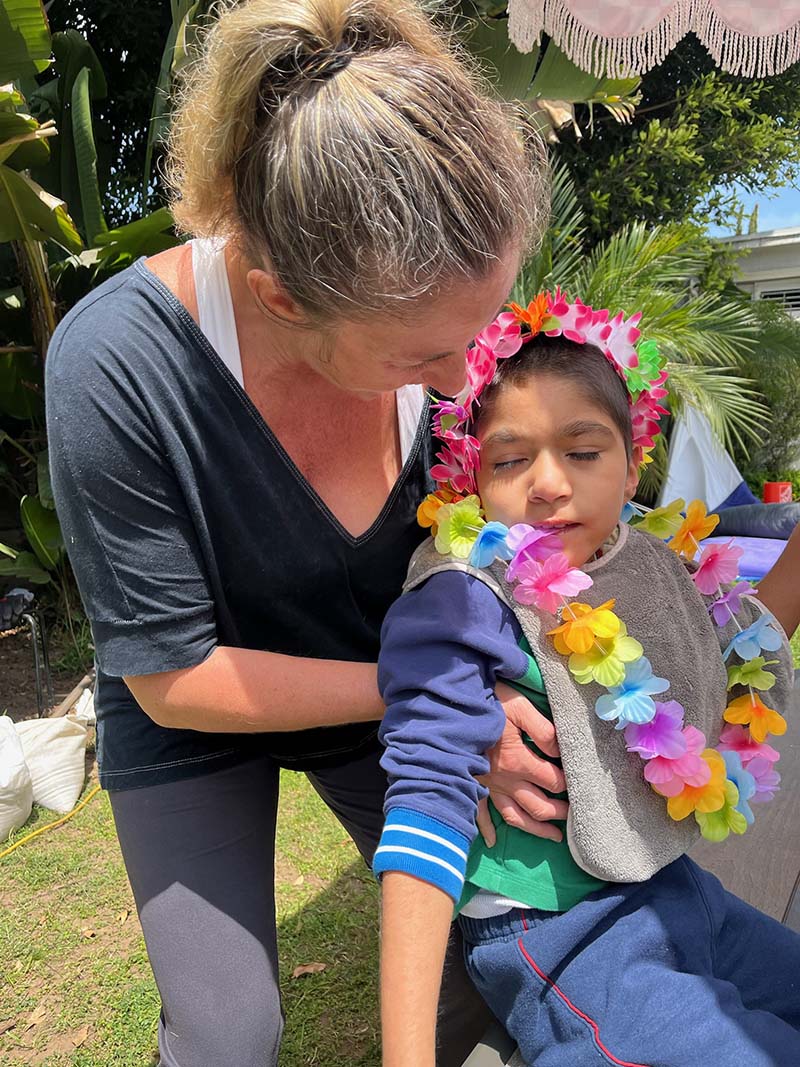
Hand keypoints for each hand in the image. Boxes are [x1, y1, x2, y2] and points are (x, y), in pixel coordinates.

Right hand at [478, 682, 567, 844]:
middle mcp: (505, 780)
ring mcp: (488, 786)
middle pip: (538, 805)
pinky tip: (492, 842)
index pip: (552, 781)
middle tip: (573, 815)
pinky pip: (479, 813)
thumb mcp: (520, 708)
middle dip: (559, 813)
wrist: (450, 707)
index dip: (568, 783)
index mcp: (519, 761)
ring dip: (535, 828)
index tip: (578, 782)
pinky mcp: (472, 785)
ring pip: (515, 816)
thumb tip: (559, 751)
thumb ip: (543, 730)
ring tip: (553, 836)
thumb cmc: (487, 704)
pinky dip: (485, 830)